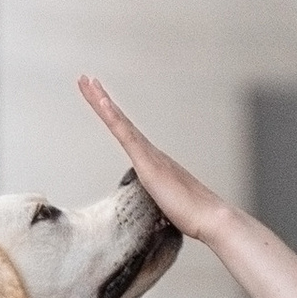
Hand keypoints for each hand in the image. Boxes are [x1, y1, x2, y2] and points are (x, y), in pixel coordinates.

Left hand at [76, 75, 227, 241]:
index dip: (111, 115)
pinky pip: (126, 135)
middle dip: (101, 100)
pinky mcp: (148, 163)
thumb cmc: (192, 214)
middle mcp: (151, 151)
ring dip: (102, 102)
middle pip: (120, 121)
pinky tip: (103, 103)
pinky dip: (113, 117)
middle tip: (85, 80)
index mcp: (152, 161)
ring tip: (87, 83)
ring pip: (120, 122)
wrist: (211, 217)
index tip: (98, 98)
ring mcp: (149, 155)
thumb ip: (159, 202)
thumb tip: (154, 212)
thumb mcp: (166, 207)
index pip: (125, 133)